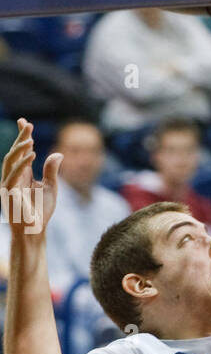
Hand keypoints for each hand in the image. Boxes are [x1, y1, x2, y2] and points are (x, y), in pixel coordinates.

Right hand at [1, 119, 60, 236]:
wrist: (34, 231)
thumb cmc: (41, 212)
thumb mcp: (50, 187)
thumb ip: (51, 170)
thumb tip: (58, 153)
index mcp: (20, 175)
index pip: (20, 152)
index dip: (21, 137)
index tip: (25, 122)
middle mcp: (12, 177)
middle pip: (13, 153)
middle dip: (20, 138)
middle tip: (28, 124)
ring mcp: (8, 185)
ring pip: (10, 161)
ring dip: (19, 149)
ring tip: (30, 138)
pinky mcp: (8, 194)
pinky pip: (13, 175)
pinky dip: (22, 164)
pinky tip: (32, 155)